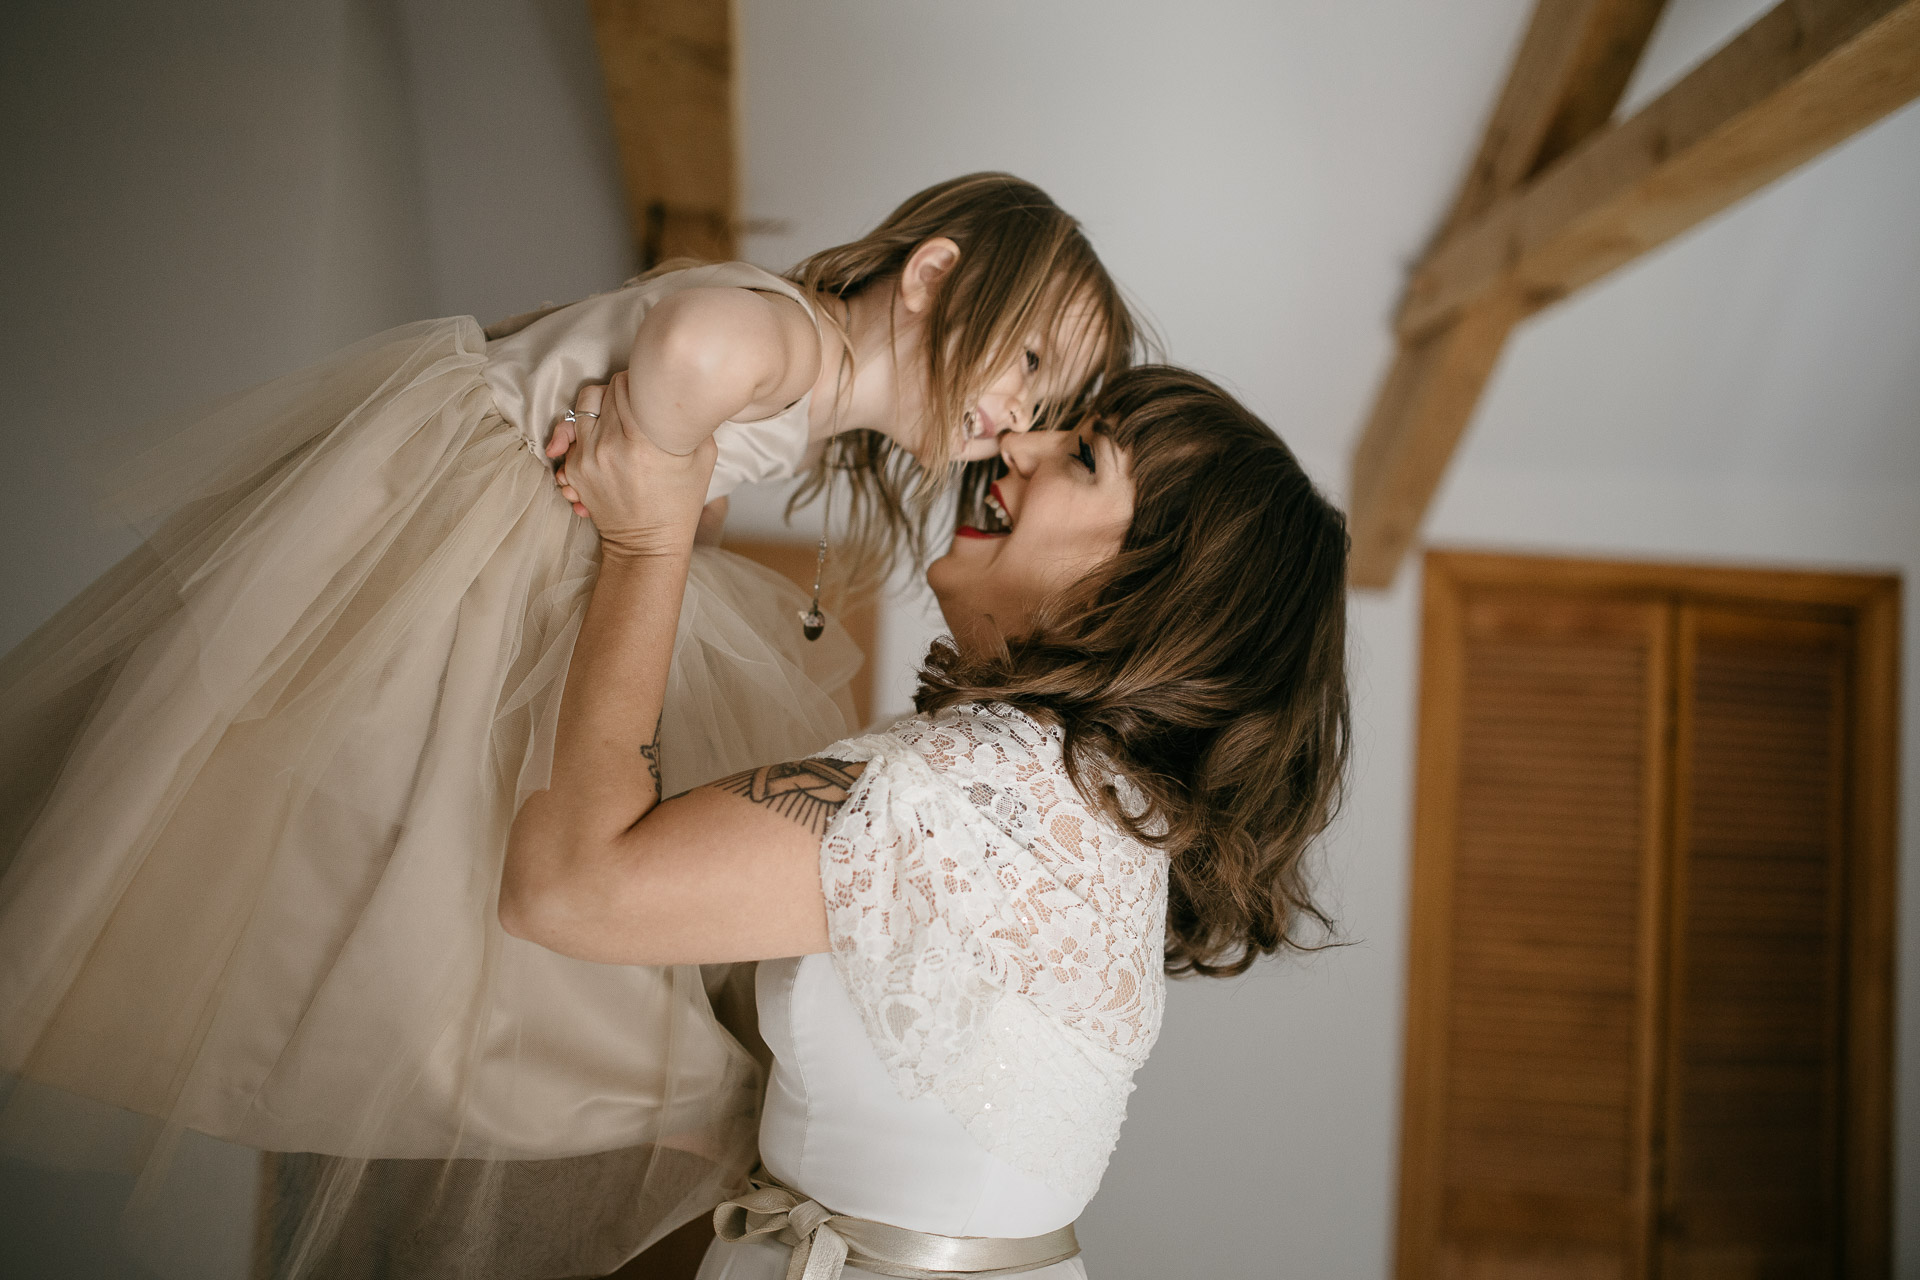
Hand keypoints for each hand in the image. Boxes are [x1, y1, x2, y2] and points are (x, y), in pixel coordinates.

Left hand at [553, 374, 716, 558]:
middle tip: (632, 406)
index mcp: (641, 437)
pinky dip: (584, 435)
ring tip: (614, 423)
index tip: (645, 390)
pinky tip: (602, 444)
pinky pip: (571, 437)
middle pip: (599, 392)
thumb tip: (686, 391)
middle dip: (616, 394)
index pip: (624, 383)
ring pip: (580, 410)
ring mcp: (586, 458)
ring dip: (596, 411)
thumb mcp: (703, 456)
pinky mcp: (574, 471)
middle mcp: (608, 443)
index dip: (635, 381)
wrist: (648, 545)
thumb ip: (694, 420)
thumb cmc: (679, 502)